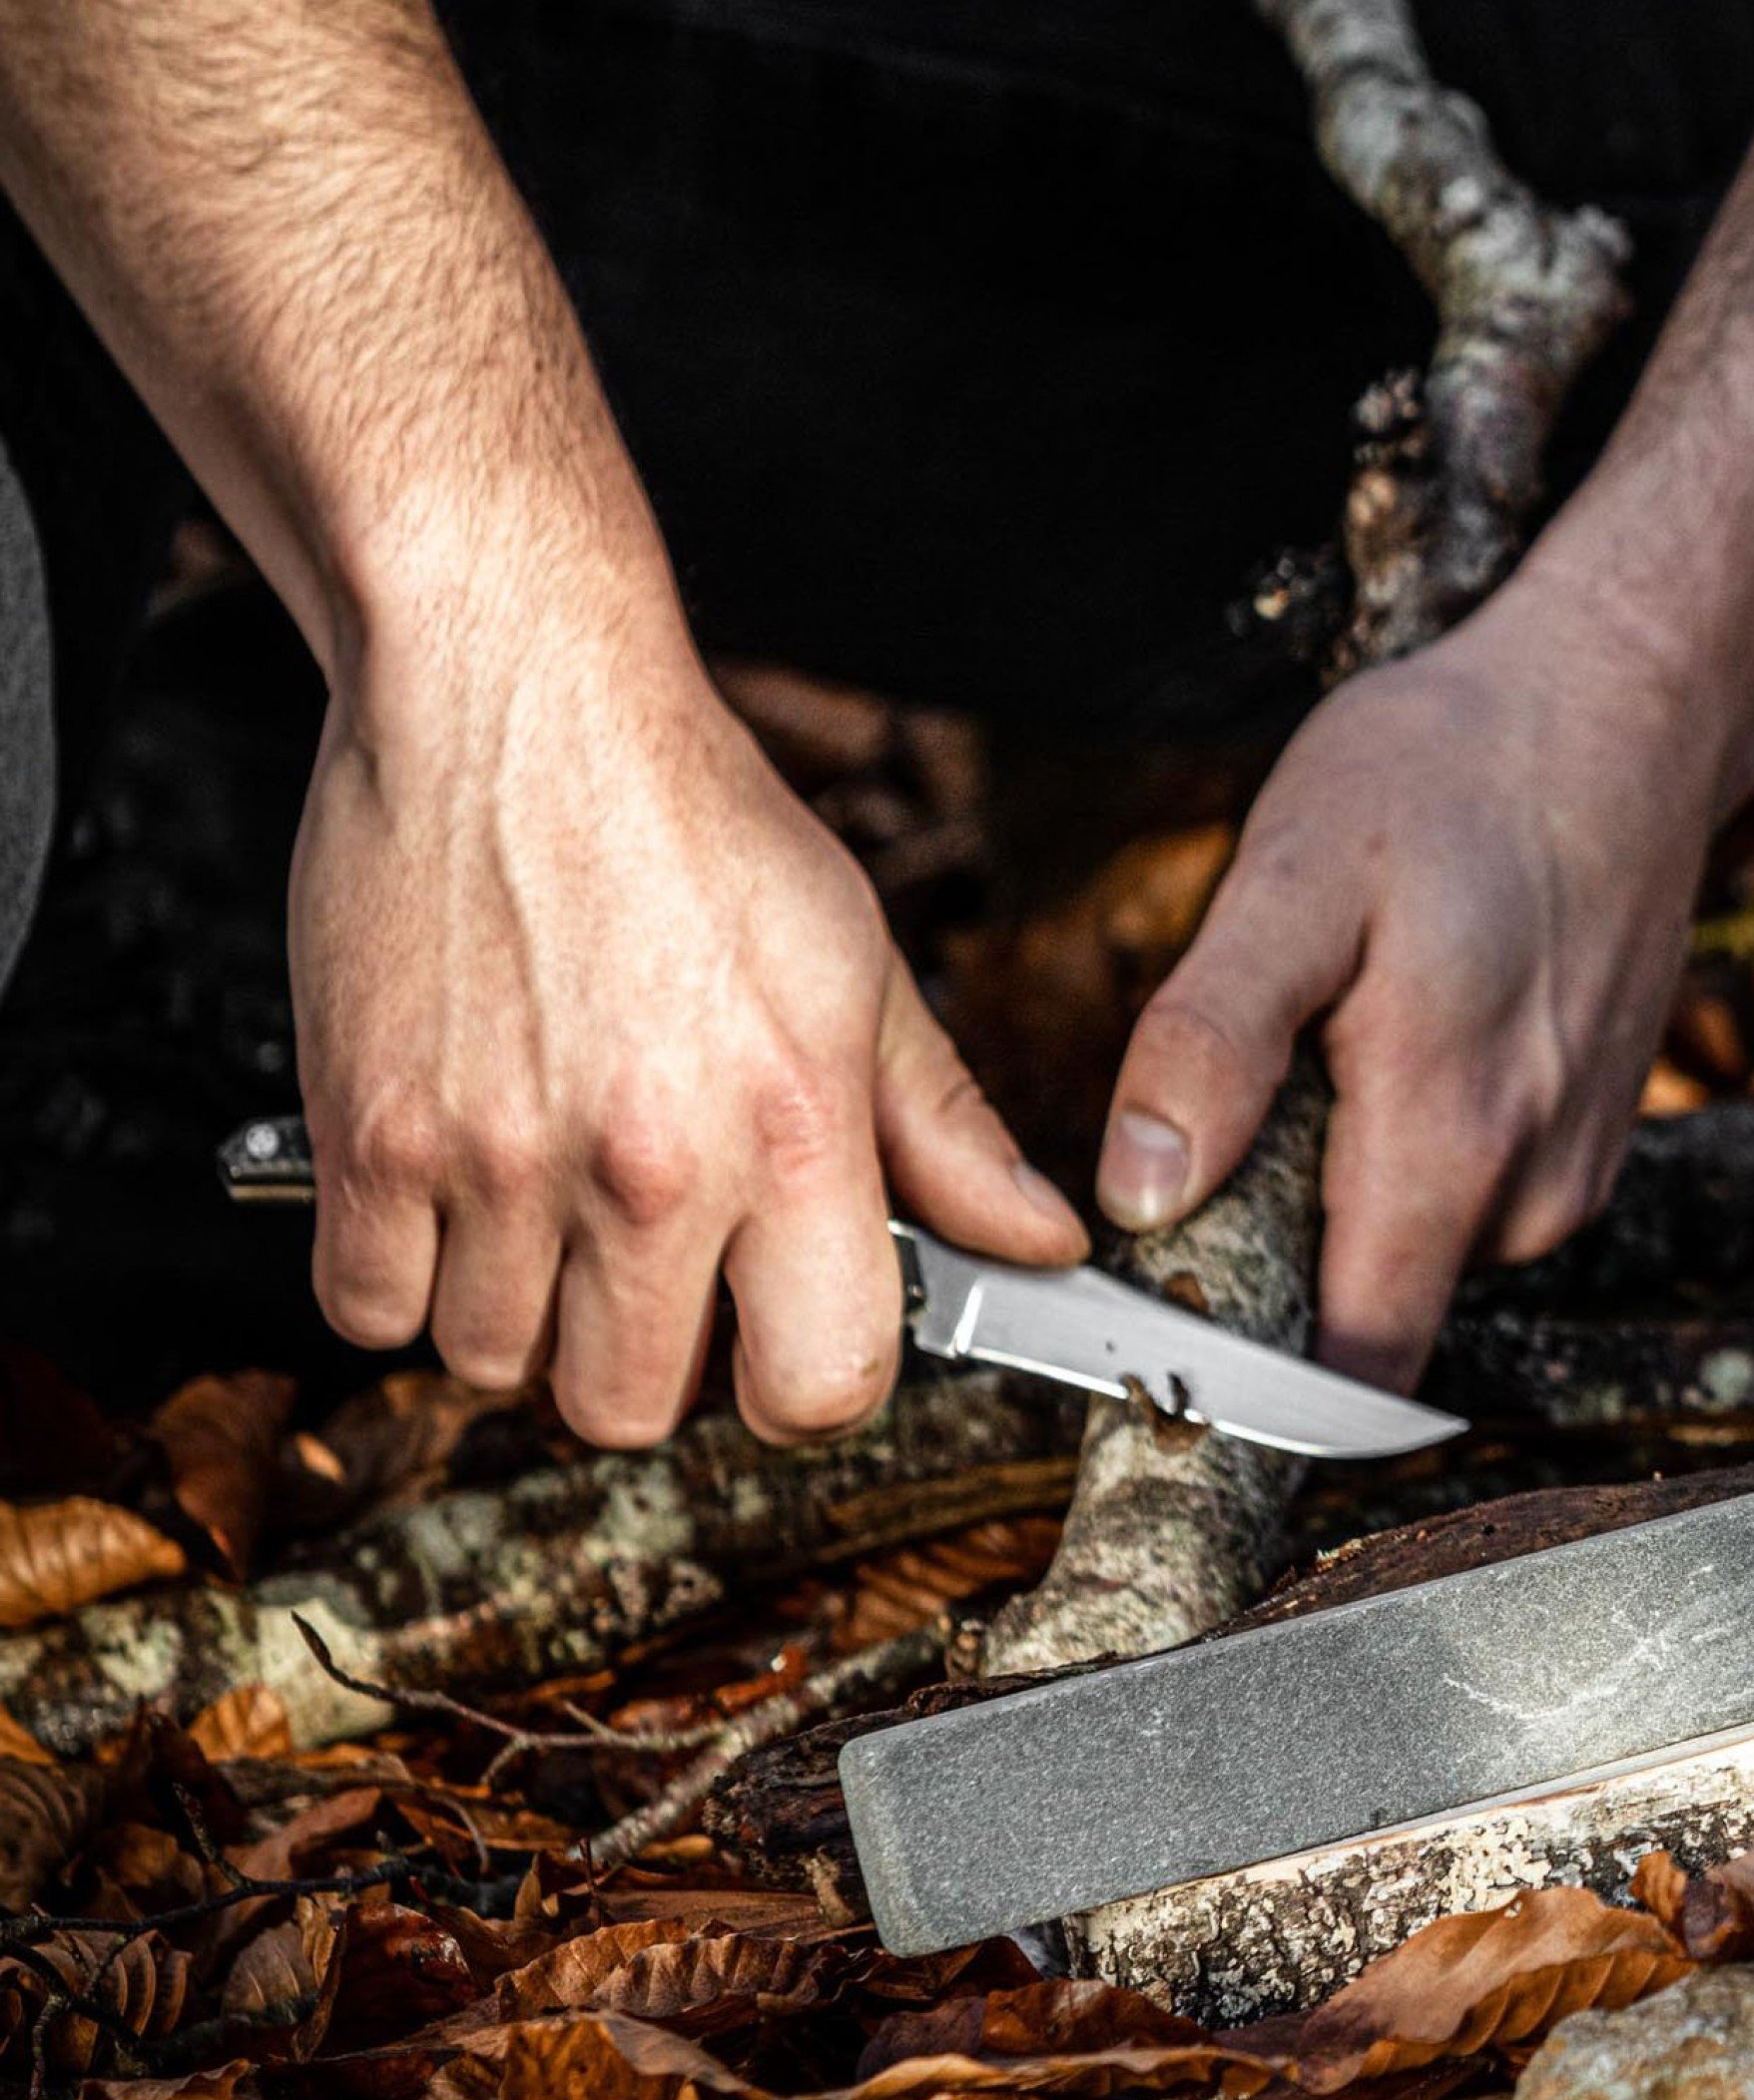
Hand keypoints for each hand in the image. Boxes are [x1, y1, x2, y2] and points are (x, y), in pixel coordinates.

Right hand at [290, 569, 1083, 1447]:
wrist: (514, 691)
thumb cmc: (688, 813)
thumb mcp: (856, 962)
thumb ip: (945, 1130)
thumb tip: (1038, 1241)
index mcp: (793, 1126)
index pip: (822, 1386)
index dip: (805, 1383)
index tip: (777, 1337)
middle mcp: (649, 1163)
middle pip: (633, 1408)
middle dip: (648, 1356)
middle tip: (649, 1259)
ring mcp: (498, 1159)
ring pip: (495, 1367)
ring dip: (520, 1311)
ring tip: (547, 1195)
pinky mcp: (369, 1135)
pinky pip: (371, 1314)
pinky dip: (403, 1276)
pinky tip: (456, 1185)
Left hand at [1095, 571, 1718, 1388]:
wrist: (1623, 707)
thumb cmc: (1449, 772)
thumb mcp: (1292, 876)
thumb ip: (1212, 1044)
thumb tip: (1141, 1199)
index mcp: (1447, 1141)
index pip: (1343, 1372)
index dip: (1244, 1391)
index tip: (1159, 1342)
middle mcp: (1529, 1188)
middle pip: (1367, 1319)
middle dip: (1276, 1264)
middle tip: (1222, 1128)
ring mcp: (1571, 1170)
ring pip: (1413, 1257)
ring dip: (1341, 1195)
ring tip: (1326, 1050)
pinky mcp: (1589, 1141)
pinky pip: (1467, 1202)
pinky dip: (1405, 1154)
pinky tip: (1394, 1039)